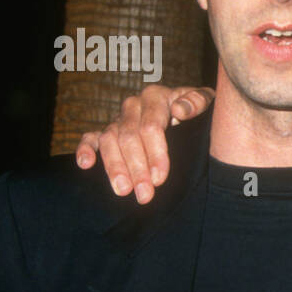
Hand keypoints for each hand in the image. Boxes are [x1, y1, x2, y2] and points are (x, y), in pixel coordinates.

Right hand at [75, 85, 213, 203]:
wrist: (187, 107)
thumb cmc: (198, 108)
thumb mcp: (206, 101)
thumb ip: (197, 102)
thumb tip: (180, 111)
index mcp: (156, 97)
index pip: (151, 126)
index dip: (155, 153)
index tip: (160, 178)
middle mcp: (134, 106)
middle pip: (128, 137)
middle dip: (136, 168)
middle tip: (144, 194)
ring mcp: (119, 119)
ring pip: (109, 140)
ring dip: (114, 167)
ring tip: (123, 191)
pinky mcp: (107, 131)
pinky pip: (91, 137)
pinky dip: (85, 149)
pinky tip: (85, 164)